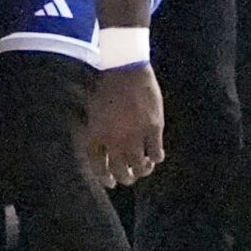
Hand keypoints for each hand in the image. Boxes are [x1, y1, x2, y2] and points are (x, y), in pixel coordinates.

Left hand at [84, 63, 164, 188]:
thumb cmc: (107, 87)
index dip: (106, 178)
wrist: (125, 68)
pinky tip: (157, 156)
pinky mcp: (153, 128)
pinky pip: (156, 153)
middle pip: (120, 171)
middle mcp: (114, 140)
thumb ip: (97, 132)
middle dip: (126, 178)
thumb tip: (103, 151)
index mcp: (97, 136)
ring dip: (142, 170)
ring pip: (139, 166)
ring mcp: (134, 135)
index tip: (111, 183)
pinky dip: (156, 158)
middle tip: (130, 177)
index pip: (99, 167)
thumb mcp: (94, 112)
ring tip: (144, 167)